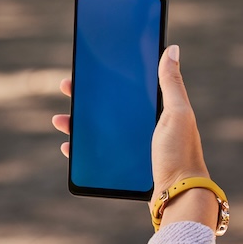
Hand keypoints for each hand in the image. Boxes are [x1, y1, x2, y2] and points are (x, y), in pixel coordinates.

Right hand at [52, 45, 216, 228]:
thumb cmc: (181, 153)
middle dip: (85, 97)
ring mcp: (131, 146)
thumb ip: (171, 83)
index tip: (88, 68)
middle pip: (108, 107)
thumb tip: (170, 48)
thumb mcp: (177, 114)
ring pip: (97, 130)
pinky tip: (69, 145)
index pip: (127, 87)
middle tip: (67, 88)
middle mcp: (143, 126)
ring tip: (61, 120)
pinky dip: (81, 149)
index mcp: (156, 110)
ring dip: (77, 123)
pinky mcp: (122, 165)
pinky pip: (96, 154)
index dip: (107, 77)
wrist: (178, 195)